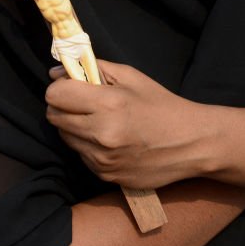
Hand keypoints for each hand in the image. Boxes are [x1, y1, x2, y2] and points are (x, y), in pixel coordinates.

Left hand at [45, 60, 213, 188]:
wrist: (191, 143)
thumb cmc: (161, 105)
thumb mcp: (131, 77)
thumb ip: (93, 70)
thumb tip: (56, 74)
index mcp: (108, 104)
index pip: (55, 95)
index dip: (60, 87)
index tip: (73, 86)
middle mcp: (101, 135)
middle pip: (53, 117)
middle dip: (64, 106)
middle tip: (85, 103)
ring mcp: (102, 159)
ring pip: (65, 137)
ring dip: (75, 127)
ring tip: (101, 122)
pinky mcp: (104, 176)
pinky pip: (80, 155)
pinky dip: (89, 146)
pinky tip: (111, 140)